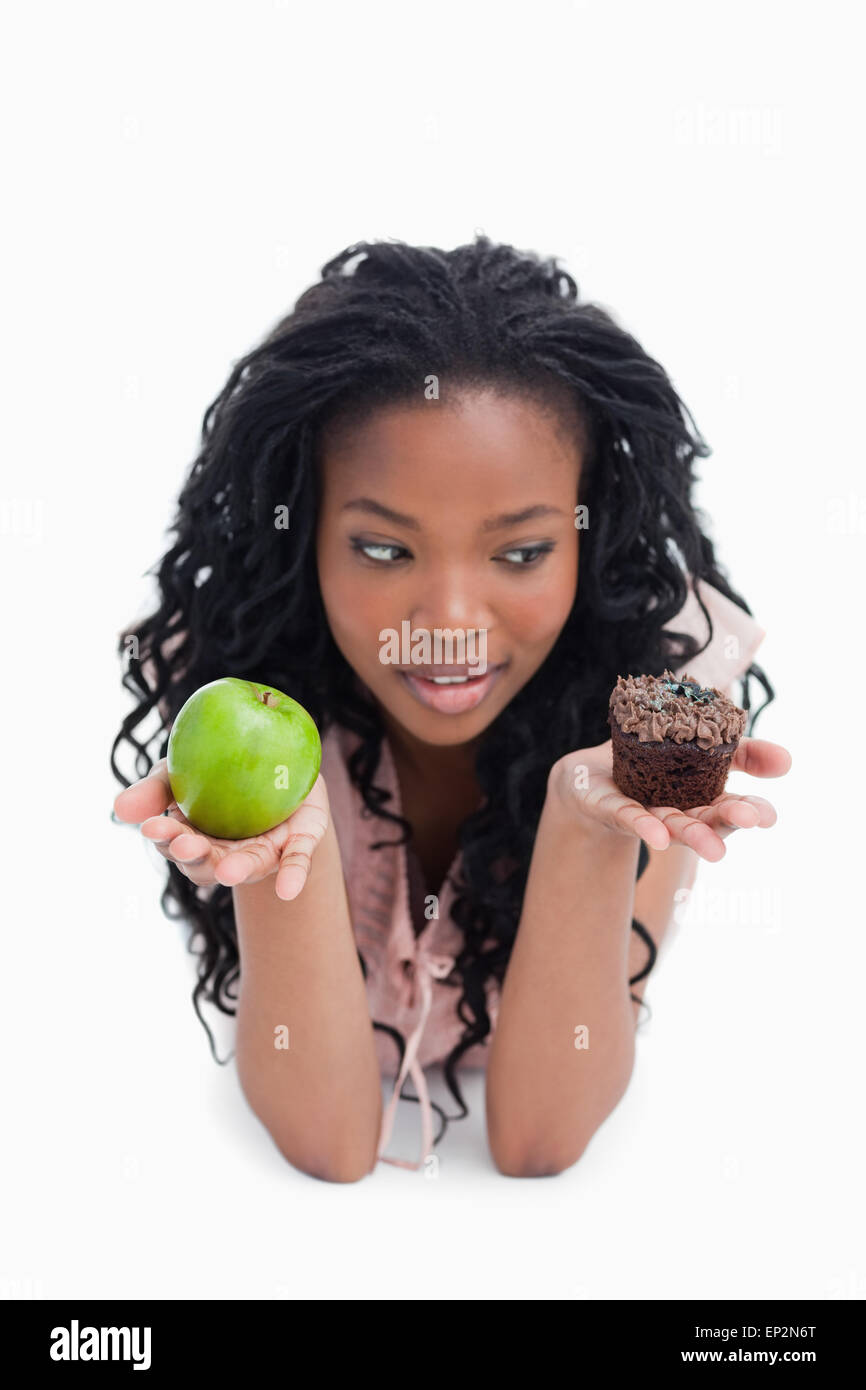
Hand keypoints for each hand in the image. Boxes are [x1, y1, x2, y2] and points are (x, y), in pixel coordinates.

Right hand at [112, 758, 329, 899]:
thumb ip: (156, 788)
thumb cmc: (222, 768)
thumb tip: (118, 807)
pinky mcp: (297, 843)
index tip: (152, 826)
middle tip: (185, 845)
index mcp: (194, 834)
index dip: (164, 836)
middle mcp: (225, 851)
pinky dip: (292, 876)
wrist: (283, 759)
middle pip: (206, 862)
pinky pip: (295, 861)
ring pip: (248, 865)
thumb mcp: (183, 768)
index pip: (174, 841)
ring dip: (237, 870)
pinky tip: (288, 891)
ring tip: (227, 872)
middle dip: (195, 856)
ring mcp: (261, 850)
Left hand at [548, 736, 791, 862]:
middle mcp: (679, 810)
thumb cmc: (646, 761)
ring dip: (696, 837)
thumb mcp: (693, 744)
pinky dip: (645, 828)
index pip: (733, 800)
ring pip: (675, 826)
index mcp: (700, 794)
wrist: (586, 779)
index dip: (754, 806)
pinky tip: (658, 838)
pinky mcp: (614, 809)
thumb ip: (737, 750)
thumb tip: (787, 759)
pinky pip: (630, 818)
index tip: (772, 812)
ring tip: (717, 850)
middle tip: (754, 819)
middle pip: (709, 818)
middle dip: (732, 819)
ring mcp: (648, 813)